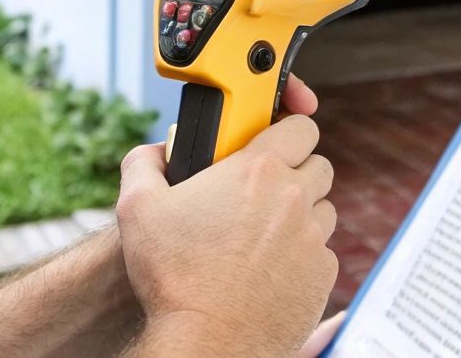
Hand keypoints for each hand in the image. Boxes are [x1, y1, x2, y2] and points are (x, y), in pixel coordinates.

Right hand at [119, 78, 336, 355]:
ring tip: (263, 234)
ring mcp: (313, 238)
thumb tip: (154, 151)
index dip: (288, 129)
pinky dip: (302, 255)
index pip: (301, 126)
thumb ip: (144, 163)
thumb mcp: (137, 209)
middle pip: (318, 165)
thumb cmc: (173, 276)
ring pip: (323, 208)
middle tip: (263, 191)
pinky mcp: (322, 274)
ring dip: (301, 214)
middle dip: (295, 172)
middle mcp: (294, 198)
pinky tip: (270, 268)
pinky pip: (322, 252)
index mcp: (257, 170)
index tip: (273, 141)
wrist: (205, 343)